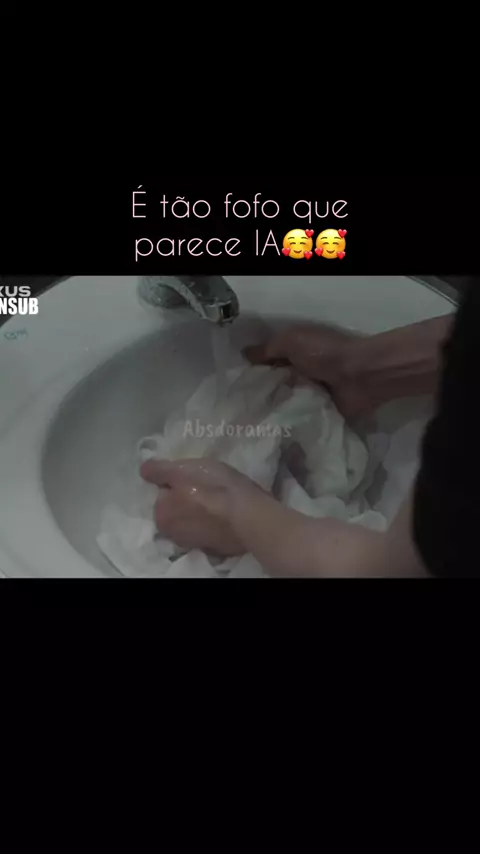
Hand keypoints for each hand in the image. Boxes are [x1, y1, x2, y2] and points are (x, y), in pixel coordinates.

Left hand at [140, 457, 267, 556]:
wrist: (251, 515)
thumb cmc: (214, 487)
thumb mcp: (183, 469)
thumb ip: (159, 470)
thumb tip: (143, 471)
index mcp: (161, 517)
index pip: (164, 493)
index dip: (177, 482)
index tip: (193, 477)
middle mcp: (173, 536)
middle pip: (177, 509)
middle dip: (187, 499)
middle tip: (206, 486)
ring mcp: (196, 544)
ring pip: (193, 521)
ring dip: (201, 511)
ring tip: (219, 498)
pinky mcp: (217, 548)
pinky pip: (210, 530)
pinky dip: (215, 523)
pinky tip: (226, 513)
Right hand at [244, 323, 368, 417]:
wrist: (360, 376)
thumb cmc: (324, 353)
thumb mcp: (291, 342)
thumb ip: (268, 349)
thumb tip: (244, 355)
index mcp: (295, 355)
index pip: (268, 367)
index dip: (253, 376)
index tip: (235, 391)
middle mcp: (303, 375)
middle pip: (276, 388)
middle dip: (261, 399)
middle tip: (239, 414)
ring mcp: (313, 397)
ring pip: (286, 406)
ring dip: (274, 414)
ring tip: (250, 429)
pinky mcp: (322, 415)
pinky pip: (302, 422)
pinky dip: (291, 427)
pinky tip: (272, 436)